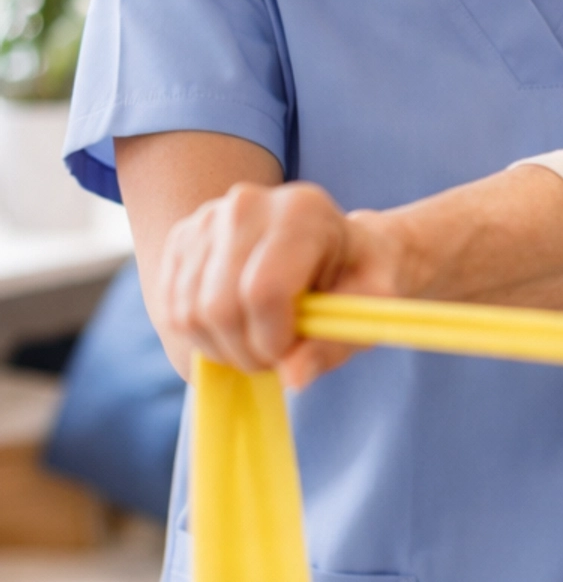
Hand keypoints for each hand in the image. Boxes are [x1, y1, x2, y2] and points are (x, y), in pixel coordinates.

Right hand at [160, 182, 411, 387]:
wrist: (337, 247)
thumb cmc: (360, 277)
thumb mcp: (370, 309)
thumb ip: (335, 343)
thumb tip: (293, 377)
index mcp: (302, 211)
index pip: (264, 291)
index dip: (273, 341)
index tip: (291, 354)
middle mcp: (248, 203)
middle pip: (220, 307)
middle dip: (247, 352)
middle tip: (276, 357)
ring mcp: (208, 218)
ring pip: (191, 314)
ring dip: (224, 349)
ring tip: (260, 341)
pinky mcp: (182, 239)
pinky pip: (173, 310)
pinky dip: (202, 337)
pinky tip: (237, 329)